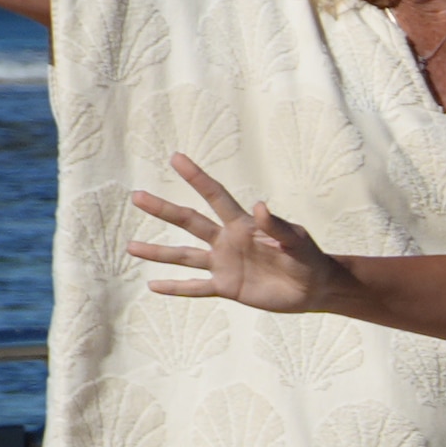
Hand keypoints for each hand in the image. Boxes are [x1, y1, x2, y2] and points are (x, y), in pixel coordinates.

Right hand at [125, 154, 353, 313]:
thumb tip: (260, 206)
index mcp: (243, 224)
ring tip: (131, 247)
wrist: (314, 288)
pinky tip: (153, 285)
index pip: (216, 197)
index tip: (176, 158)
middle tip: (137, 196)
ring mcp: (224, 264)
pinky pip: (196, 287)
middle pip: (190, 222)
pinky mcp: (227, 287)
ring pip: (184, 256)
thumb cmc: (309, 257)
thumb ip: (278, 226)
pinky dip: (176, 288)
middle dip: (164, 210)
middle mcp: (227, 241)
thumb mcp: (297, 240)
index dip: (197, 178)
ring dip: (158, 252)